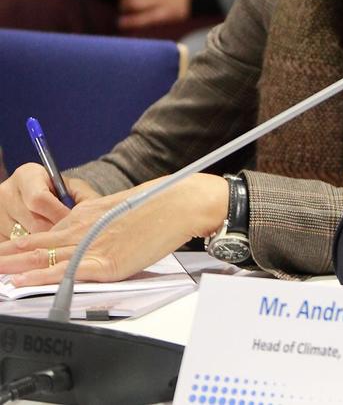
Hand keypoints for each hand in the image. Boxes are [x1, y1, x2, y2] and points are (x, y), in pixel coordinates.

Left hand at [0, 174, 225, 285]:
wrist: (181, 203)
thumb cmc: (158, 206)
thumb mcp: (119, 211)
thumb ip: (99, 224)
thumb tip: (90, 236)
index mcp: (84, 217)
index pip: (40, 234)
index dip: (15, 246)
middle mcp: (82, 230)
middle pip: (33, 245)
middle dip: (5, 256)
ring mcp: (92, 246)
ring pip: (42, 257)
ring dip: (12, 266)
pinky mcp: (106, 263)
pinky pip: (66, 272)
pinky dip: (40, 277)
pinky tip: (22, 282)